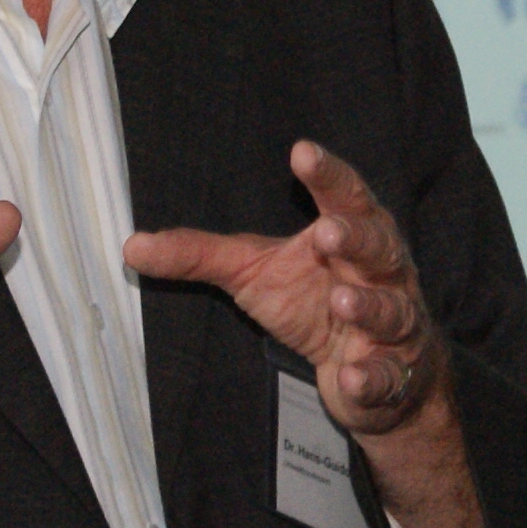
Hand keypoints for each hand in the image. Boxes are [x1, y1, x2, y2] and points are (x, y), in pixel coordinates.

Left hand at [123, 140, 444, 438]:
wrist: (369, 370)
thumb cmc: (313, 302)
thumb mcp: (253, 272)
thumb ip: (200, 255)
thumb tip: (132, 245)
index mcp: (350, 233)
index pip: (344, 196)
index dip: (327, 174)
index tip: (301, 152)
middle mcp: (380, 272)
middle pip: (378, 246)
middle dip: (355, 238)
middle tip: (325, 232)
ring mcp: (393, 322)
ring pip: (390, 309)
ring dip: (368, 306)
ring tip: (341, 301)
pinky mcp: (393, 372)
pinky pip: (387, 374)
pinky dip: (371, 375)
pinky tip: (351, 375)